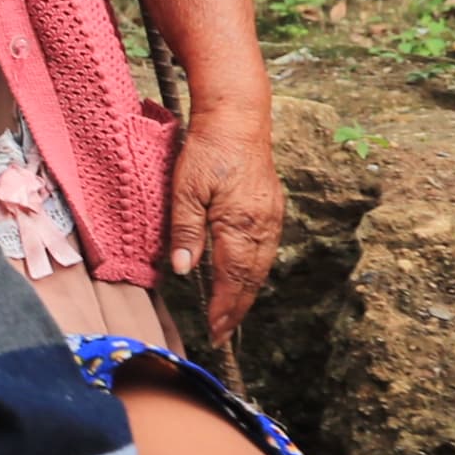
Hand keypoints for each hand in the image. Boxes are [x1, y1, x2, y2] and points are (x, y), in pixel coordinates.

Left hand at [165, 115, 285, 344]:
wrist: (238, 119)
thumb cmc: (208, 151)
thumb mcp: (185, 190)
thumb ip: (185, 231)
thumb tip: (182, 270)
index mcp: (240, 224)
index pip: (232, 279)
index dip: (223, 308)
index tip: (214, 333)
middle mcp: (262, 226)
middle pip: (251, 280)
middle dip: (236, 310)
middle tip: (222, 336)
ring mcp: (272, 218)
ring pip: (261, 268)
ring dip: (246, 295)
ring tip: (230, 316)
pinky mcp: (273, 210)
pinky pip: (265, 252)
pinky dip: (254, 273)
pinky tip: (243, 281)